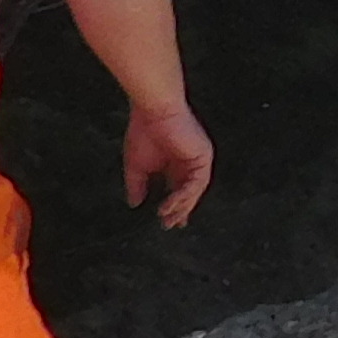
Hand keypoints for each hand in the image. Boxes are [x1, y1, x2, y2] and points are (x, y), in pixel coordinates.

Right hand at [124, 100, 215, 229]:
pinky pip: (197, 183)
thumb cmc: (144, 132)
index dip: (174, 207)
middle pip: (189, 193)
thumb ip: (137, 186)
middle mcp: (189, 163)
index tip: (166, 222)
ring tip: (168, 218)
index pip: (178, 190)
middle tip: (170, 225)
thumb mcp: (136, 166)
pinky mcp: (203, 157)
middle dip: (181, 211)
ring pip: (195, 190)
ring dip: (182, 206)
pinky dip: (185, 196)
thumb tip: (134, 204)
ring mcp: (198, 160)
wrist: (154, 112)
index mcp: (175, 164)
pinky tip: (171, 205)